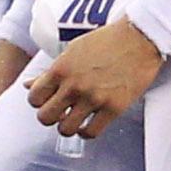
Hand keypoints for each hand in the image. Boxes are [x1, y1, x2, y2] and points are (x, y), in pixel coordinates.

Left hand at [25, 20, 162, 140]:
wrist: (140, 37)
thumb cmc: (108, 41)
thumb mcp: (73, 51)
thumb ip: (51, 71)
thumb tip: (30, 85)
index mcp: (60, 69)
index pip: (34, 98)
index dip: (40, 102)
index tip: (50, 100)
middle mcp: (74, 85)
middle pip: (45, 117)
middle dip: (51, 117)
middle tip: (61, 112)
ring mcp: (94, 98)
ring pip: (65, 129)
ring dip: (68, 126)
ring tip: (76, 119)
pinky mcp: (113, 108)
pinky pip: (91, 132)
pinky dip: (86, 132)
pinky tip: (89, 124)